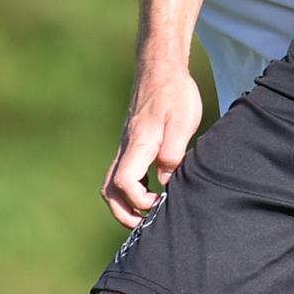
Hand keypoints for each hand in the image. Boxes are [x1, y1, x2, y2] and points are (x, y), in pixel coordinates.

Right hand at [101, 66, 204, 228]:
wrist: (160, 69)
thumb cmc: (175, 92)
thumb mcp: (183, 121)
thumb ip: (173, 152)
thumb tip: (166, 182)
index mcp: (139, 143)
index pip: (124, 183)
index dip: (139, 202)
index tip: (161, 203)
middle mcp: (126, 148)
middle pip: (110, 190)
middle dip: (123, 213)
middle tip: (146, 224)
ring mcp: (126, 146)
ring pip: (112, 183)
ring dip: (124, 203)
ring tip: (147, 214)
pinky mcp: (131, 144)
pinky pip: (122, 173)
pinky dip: (130, 190)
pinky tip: (151, 192)